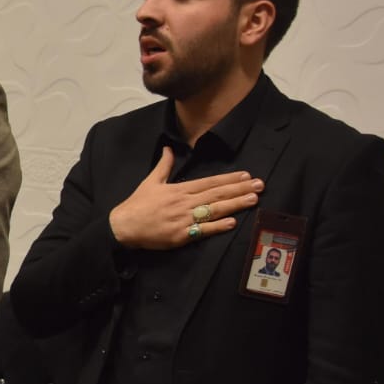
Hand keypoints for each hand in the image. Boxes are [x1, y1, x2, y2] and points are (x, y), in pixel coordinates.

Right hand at [108, 147, 262, 249]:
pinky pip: (203, 230)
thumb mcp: (150, 181)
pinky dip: (218, 226)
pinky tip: (233, 222)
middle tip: (259, 185)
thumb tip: (169, 148)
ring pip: (214, 210)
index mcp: (178, 190)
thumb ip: (164, 165)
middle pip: (217, 194)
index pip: (209, 182)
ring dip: (235, 204)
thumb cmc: (137, 205)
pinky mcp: (181, 235)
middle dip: (239, 189)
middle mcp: (184, 203)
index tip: (245, 175)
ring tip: (253, 199)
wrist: (124, 226)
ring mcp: (183, 219)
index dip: (228, 178)